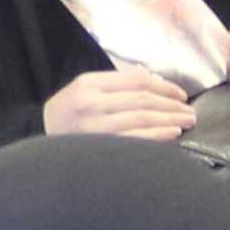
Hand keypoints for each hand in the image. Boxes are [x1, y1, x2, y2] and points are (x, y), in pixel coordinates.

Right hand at [41, 67, 196, 140]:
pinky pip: (134, 141)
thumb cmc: (68, 113)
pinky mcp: (98, 148)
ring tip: (187, 122)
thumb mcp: (84, 89)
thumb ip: (116, 84)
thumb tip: (157, 84)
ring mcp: (95, 128)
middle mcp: (92, 104)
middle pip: (142, 100)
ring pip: (141, 119)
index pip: (136, 81)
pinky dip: (156, 137)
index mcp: (90, 85)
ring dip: (168, 120)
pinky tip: (172, 135)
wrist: (38, 138)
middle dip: (171, 105)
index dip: (164, 87)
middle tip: (191, 111)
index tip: (181, 95)